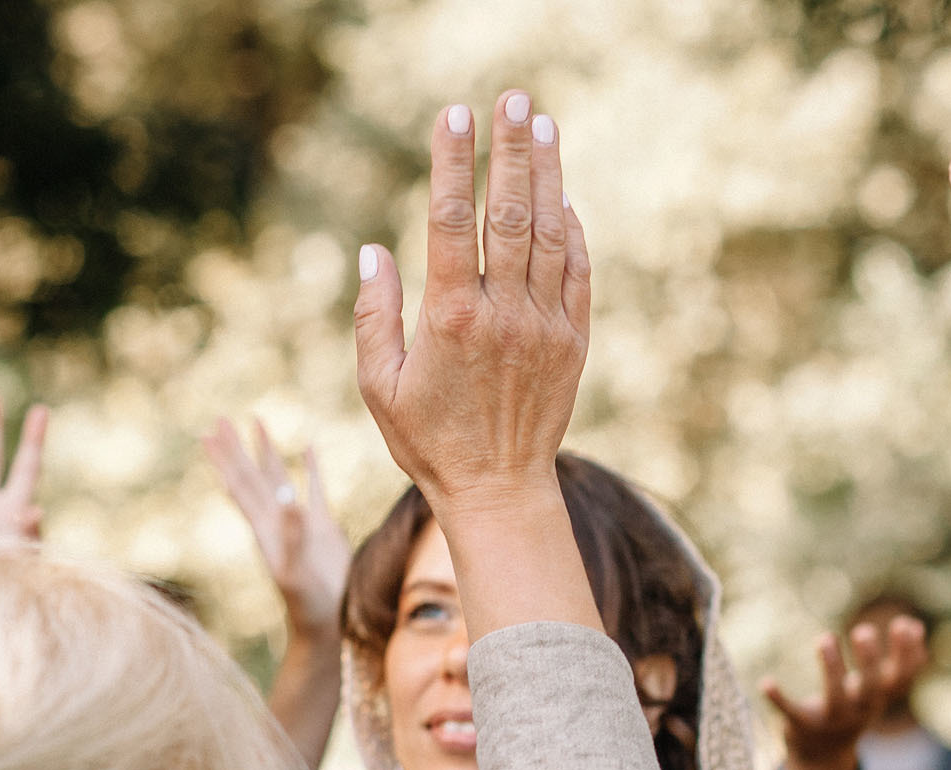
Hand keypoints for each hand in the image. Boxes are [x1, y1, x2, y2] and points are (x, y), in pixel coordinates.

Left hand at [202, 417, 349, 640]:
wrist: (326, 621)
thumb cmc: (308, 603)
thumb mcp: (297, 573)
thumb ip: (294, 538)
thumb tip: (290, 503)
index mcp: (265, 529)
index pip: (241, 486)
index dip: (226, 461)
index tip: (210, 436)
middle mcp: (276, 520)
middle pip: (251, 475)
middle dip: (235, 448)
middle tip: (219, 420)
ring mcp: (299, 520)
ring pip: (278, 476)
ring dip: (265, 450)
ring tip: (257, 422)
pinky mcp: (322, 525)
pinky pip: (314, 487)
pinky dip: (310, 466)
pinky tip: (308, 446)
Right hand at [354, 92, 595, 635]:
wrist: (499, 490)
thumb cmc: (428, 440)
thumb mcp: (378, 386)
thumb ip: (373, 316)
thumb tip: (373, 250)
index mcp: (450, 319)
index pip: (452, 220)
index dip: (454, 162)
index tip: (456, 115)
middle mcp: (503, 314)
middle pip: (510, 213)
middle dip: (511, 150)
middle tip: (513, 99)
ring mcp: (544, 325)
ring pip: (550, 233)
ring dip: (547, 174)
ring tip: (543, 125)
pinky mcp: (573, 341)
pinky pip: (577, 271)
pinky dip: (573, 230)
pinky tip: (565, 194)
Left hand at [762, 616, 927, 769]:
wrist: (821, 758)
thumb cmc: (851, 710)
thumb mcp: (875, 689)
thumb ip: (896, 662)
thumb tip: (916, 625)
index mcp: (877, 701)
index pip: (900, 680)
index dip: (906, 654)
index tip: (905, 624)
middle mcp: (858, 713)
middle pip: (870, 689)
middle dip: (869, 661)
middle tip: (863, 629)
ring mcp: (831, 722)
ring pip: (834, 697)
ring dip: (831, 668)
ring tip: (825, 637)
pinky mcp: (802, 727)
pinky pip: (790, 713)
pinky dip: (778, 699)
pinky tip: (766, 681)